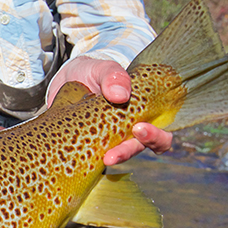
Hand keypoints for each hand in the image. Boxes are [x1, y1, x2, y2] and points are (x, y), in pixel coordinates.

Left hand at [47, 56, 172, 166]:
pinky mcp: (89, 145)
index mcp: (141, 112)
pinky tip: (79, 157)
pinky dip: (89, 159)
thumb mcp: (101, 68)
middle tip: (114, 154)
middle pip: (139, 148)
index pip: (160, 131)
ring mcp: (108, 139)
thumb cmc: (91, 73)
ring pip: (116, 155)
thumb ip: (113, 75)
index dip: (156, 136)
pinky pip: (92, 158)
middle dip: (129, 152)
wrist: (66, 79)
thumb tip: (121, 95)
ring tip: (104, 159)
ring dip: (112, 158)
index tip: (139, 129)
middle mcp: (128, 130)